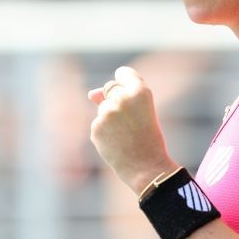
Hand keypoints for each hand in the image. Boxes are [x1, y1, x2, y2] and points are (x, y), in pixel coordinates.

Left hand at [88, 67, 176, 193]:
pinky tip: (116, 142)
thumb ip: (117, 97)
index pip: (123, 72)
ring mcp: (107, 113)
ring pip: (103, 108)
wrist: (146, 166)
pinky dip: (104, 132)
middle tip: (131, 121)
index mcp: (140, 91)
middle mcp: (122, 98)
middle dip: (116, 101)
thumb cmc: (148, 137)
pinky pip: (98, 123)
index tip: (129, 93)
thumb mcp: (141, 112)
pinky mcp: (96, 127)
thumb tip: (91, 94)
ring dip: (110, 118)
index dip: (125, 81)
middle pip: (110, 89)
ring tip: (125, 134)